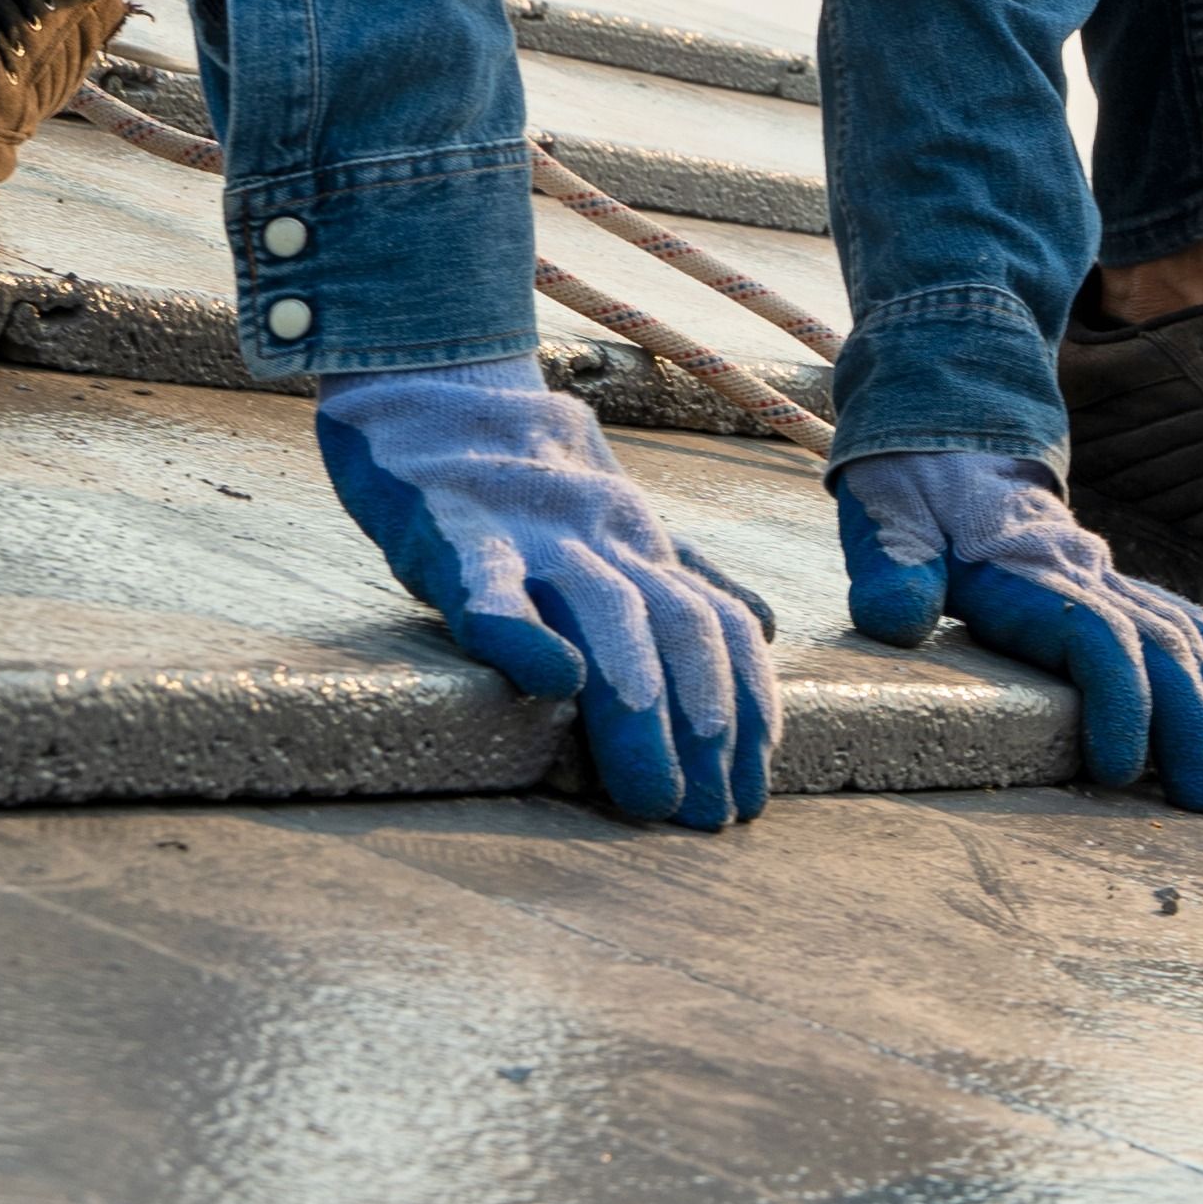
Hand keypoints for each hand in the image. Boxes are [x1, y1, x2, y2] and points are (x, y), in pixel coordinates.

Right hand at [314, 360, 781, 829]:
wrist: (436, 386)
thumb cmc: (526, 480)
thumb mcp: (618, 525)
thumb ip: (687, 576)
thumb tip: (766, 630)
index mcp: (643, 545)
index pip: (718, 628)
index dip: (747, 707)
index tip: (756, 788)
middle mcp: (604, 539)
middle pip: (673, 631)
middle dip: (704, 727)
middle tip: (711, 817)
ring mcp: (531, 534)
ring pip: (604, 614)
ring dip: (640, 704)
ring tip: (655, 790)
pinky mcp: (453, 533)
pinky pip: (489, 586)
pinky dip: (523, 635)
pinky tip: (553, 683)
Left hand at [835, 450, 1202, 807]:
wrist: (949, 436)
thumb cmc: (912, 492)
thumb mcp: (889, 520)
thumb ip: (894, 568)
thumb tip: (898, 621)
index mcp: (1029, 572)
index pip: (1098, 637)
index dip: (1122, 700)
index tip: (1121, 768)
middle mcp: (1084, 575)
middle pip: (1162, 646)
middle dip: (1193, 723)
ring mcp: (1106, 577)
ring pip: (1183, 638)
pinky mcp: (1112, 584)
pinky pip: (1181, 618)